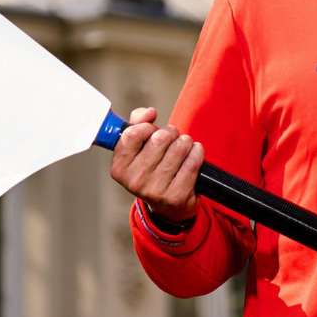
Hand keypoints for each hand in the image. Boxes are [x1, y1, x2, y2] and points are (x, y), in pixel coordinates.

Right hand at [109, 106, 202, 228]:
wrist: (168, 204)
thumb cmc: (152, 167)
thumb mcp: (138, 147)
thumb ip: (137, 122)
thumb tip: (149, 112)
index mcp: (120, 168)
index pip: (132, 134)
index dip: (146, 126)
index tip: (152, 129)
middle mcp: (134, 182)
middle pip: (160, 138)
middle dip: (170, 133)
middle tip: (171, 139)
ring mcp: (155, 191)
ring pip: (179, 147)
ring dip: (185, 142)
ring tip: (183, 147)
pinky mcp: (177, 196)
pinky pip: (193, 161)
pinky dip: (197, 153)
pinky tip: (194, 154)